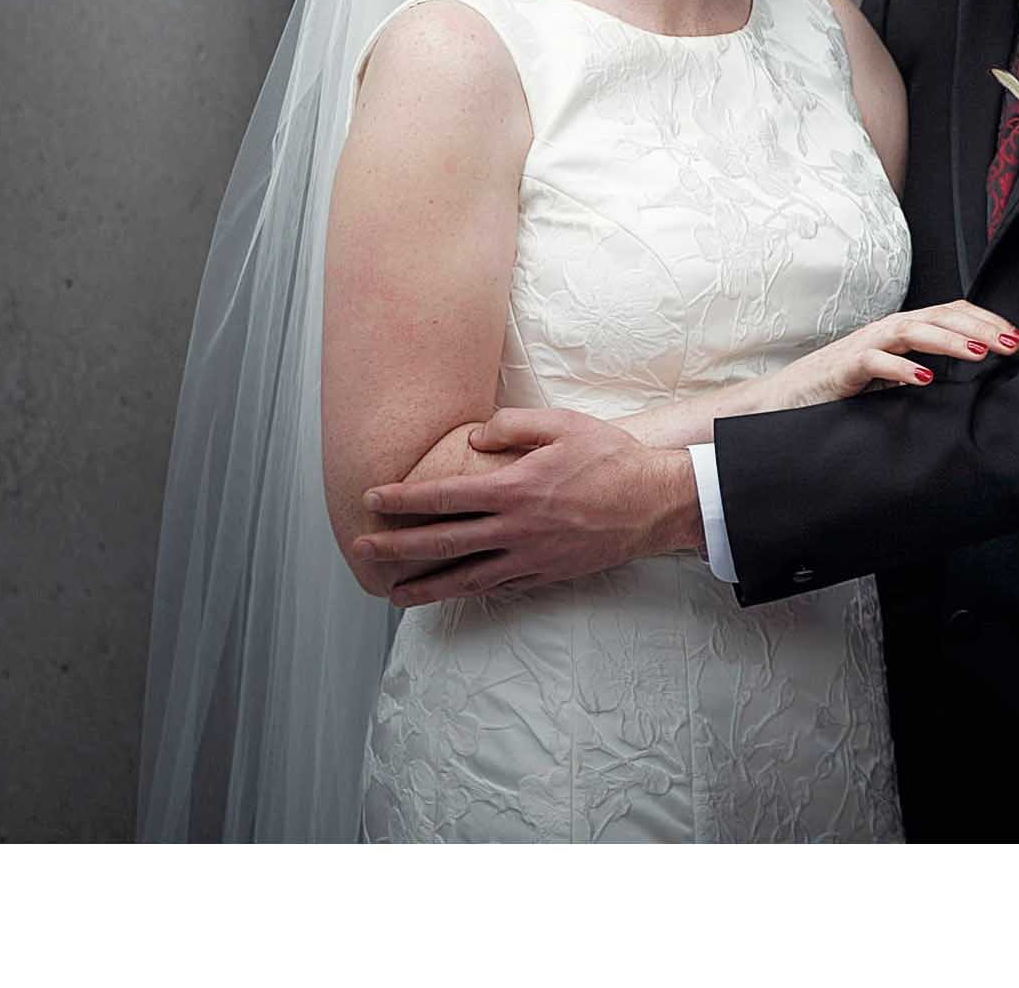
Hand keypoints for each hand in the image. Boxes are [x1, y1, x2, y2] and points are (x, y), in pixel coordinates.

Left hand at [354, 407, 689, 605]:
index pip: (443, 498)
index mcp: (514, 489)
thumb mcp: (564, 424)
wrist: (656, 503)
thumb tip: (472, 439)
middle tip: (362, 551)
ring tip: (394, 594)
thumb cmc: (612, 458)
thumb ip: (512, 426)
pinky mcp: (547, 574)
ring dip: (425, 587)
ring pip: (466, 578)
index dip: (403, 500)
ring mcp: (530, 558)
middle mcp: (515, 529)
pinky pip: (499, 587)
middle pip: (442, 543)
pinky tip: (454, 593)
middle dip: (396, 548)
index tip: (372, 500)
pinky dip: (470, 592)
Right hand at [746, 300, 1018, 412]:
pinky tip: (926, 379)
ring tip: (983, 353)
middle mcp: (887, 330)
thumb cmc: (841, 390)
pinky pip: (875, 361)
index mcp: (903, 331)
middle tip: (1015, 344)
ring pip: (914, 330)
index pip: (953, 313)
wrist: (785, 400)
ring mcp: (865, 345)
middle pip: (941, 315)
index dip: (988, 321)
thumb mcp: (891, 380)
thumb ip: (922, 373)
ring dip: (952, 341)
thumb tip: (968, 387)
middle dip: (982, 327)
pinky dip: (902, 368)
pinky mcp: (844, 367)